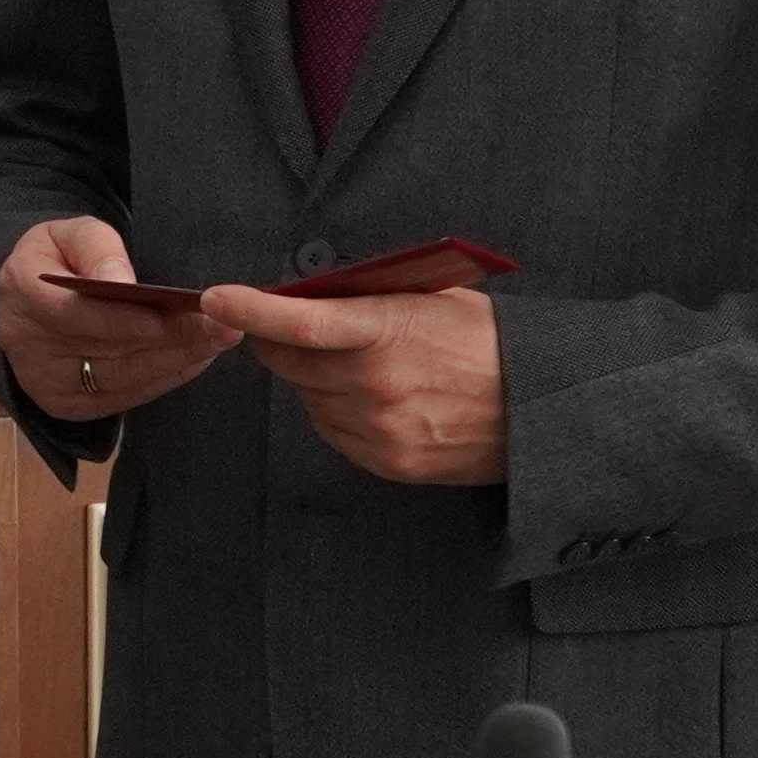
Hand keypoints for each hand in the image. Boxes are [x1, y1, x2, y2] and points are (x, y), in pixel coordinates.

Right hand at [0, 215, 233, 424]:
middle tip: (221, 326)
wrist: (35, 296)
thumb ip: (97, 247)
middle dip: (169, 339)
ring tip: (218, 340)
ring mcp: (45, 381)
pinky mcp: (66, 405)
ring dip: (175, 360)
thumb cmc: (61, 257)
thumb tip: (123, 280)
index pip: (72, 312)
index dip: (120, 319)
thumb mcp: (72, 232)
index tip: (168, 315)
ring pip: (120, 377)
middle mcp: (25, 343)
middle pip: (105, 349)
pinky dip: (164, 378)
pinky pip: (125, 397)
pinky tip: (196, 358)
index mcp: (20, 290)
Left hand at [202, 281, 505, 481]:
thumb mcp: (432, 299)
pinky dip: (337, 412)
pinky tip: (373, 398)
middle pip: (290, 362)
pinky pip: (333, 431)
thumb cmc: (487, 342)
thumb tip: (308, 295)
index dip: (250, 310)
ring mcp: (380, 428)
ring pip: (308, 399)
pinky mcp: (387, 462)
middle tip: (299, 326)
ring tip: (362, 365)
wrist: (541, 409)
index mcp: (388, 332)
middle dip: (283, 341)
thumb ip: (367, 300)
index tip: (216, 298)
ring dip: (315, 379)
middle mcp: (375, 384)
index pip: (300, 322)